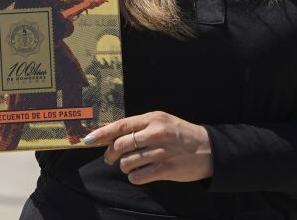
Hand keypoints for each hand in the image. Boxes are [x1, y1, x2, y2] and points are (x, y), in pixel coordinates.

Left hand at [84, 111, 212, 184]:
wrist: (208, 149)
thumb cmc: (181, 134)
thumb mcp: (162, 122)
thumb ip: (140, 126)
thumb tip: (112, 136)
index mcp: (152, 119)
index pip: (120, 126)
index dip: (101, 134)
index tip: (88, 140)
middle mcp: (155, 133)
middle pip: (120, 145)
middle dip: (110, 154)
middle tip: (110, 159)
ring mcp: (161, 152)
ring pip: (127, 162)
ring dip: (124, 166)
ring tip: (131, 165)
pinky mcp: (166, 169)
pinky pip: (138, 176)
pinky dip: (134, 177)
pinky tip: (139, 174)